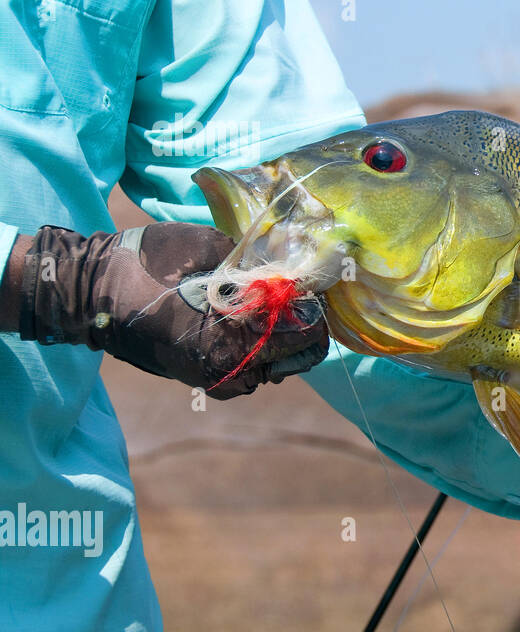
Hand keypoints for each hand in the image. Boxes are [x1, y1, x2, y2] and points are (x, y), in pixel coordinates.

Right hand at [8, 222, 327, 398]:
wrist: (93, 295)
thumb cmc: (149, 265)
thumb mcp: (209, 250)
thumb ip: (256, 264)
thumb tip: (292, 269)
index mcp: (231, 339)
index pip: (305, 335)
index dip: (313, 309)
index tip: (307, 287)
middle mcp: (229, 369)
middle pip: (299, 357)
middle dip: (303, 329)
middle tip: (294, 299)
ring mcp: (217, 380)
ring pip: (277, 367)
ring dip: (281, 342)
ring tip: (268, 311)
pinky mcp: (206, 381)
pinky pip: (251, 372)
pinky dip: (258, 352)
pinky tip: (246, 326)